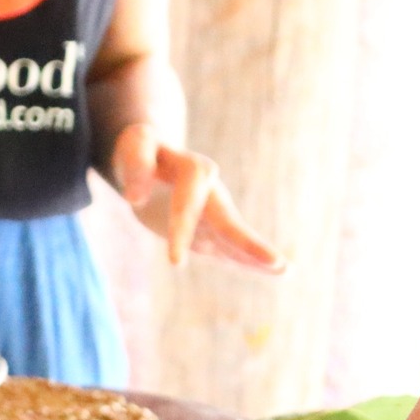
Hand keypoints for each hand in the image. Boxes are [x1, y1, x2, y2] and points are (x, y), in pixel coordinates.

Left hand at [112, 123, 284, 272]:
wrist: (150, 156)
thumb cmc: (140, 149)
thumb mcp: (134, 146)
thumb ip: (136, 165)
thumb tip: (135, 197)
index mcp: (193, 171)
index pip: (190, 203)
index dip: (184, 231)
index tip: (175, 263)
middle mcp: (210, 191)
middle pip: (229, 221)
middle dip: (248, 244)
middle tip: (275, 263)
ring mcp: (212, 210)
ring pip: (234, 236)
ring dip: (257, 255)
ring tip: (285, 270)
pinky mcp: (207, 227)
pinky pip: (226, 247)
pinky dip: (245, 260)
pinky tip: (270, 273)